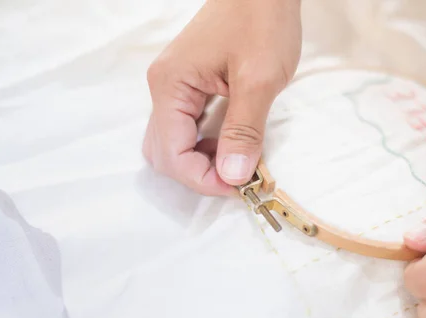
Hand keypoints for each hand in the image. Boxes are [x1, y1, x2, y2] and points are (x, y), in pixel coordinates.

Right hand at [143, 0, 301, 194]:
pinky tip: (230, 144)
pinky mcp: (188, 85)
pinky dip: (204, 145)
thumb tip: (233, 176)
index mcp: (171, 86)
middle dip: (198, 174)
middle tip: (238, 177)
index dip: (203, 179)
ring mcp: (173, 87)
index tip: (240, 185)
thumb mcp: (258, 80)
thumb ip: (243, 131)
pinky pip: (185, 128)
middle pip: (164, 154)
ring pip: (172, 143)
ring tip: (237, 162)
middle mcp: (163, 89)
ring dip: (200, 162)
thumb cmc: (262, 22)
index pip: (172, 155)